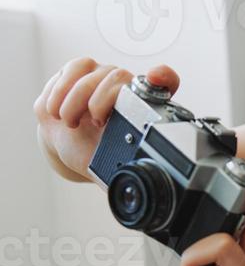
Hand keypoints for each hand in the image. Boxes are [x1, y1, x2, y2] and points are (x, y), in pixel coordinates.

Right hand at [33, 57, 179, 180]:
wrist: (68, 143)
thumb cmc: (95, 151)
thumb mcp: (114, 166)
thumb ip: (127, 173)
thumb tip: (138, 195)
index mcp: (142, 108)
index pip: (165, 82)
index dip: (163, 77)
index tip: (154, 77)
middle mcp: (124, 85)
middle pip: (118, 76)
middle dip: (100, 100)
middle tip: (94, 123)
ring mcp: (101, 75)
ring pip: (92, 72)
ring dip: (75, 99)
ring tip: (70, 121)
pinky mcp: (77, 70)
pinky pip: (71, 70)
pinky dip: (60, 91)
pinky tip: (57, 110)